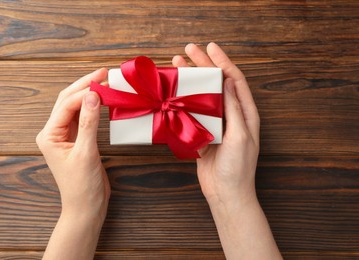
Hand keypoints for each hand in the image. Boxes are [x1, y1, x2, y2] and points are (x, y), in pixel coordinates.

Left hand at [36, 68, 109, 219]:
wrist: (86, 207)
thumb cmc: (82, 186)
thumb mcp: (86, 153)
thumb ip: (88, 123)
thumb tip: (93, 96)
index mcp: (49, 135)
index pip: (67, 104)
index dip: (85, 91)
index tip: (104, 82)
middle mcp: (54, 132)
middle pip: (68, 100)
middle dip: (84, 85)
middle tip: (103, 72)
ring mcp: (64, 135)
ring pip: (75, 106)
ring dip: (89, 93)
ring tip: (104, 81)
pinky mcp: (76, 139)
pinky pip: (82, 117)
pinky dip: (92, 106)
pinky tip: (102, 99)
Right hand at [172, 43, 259, 205]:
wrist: (225, 193)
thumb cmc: (238, 167)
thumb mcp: (240, 136)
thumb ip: (234, 109)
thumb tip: (228, 81)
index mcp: (245, 113)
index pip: (234, 80)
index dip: (223, 61)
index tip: (210, 47)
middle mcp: (231, 115)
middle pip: (216, 84)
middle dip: (204, 65)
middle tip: (188, 50)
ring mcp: (216, 124)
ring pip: (202, 96)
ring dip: (190, 81)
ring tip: (177, 66)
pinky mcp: (203, 134)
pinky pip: (192, 113)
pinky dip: (183, 102)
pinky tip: (173, 94)